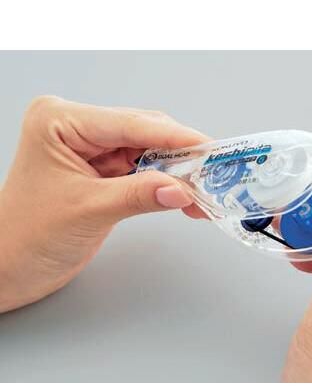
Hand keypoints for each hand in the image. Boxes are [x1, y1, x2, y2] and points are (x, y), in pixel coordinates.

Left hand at [0, 96, 207, 312]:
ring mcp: (91, 150)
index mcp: (60, 122)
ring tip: (203, 191)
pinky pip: (143, 171)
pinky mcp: (102, 171)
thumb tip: (182, 190)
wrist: (10, 269)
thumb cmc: (27, 237)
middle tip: (212, 174)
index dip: (175, 137)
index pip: (130, 124)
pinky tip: (184, 197)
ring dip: (177, 173)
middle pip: (144, 133)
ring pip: (148, 152)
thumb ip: (139, 195)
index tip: (210, 149)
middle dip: (180, 156)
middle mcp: (76, 129)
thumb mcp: (88, 210)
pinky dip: (165, 184)